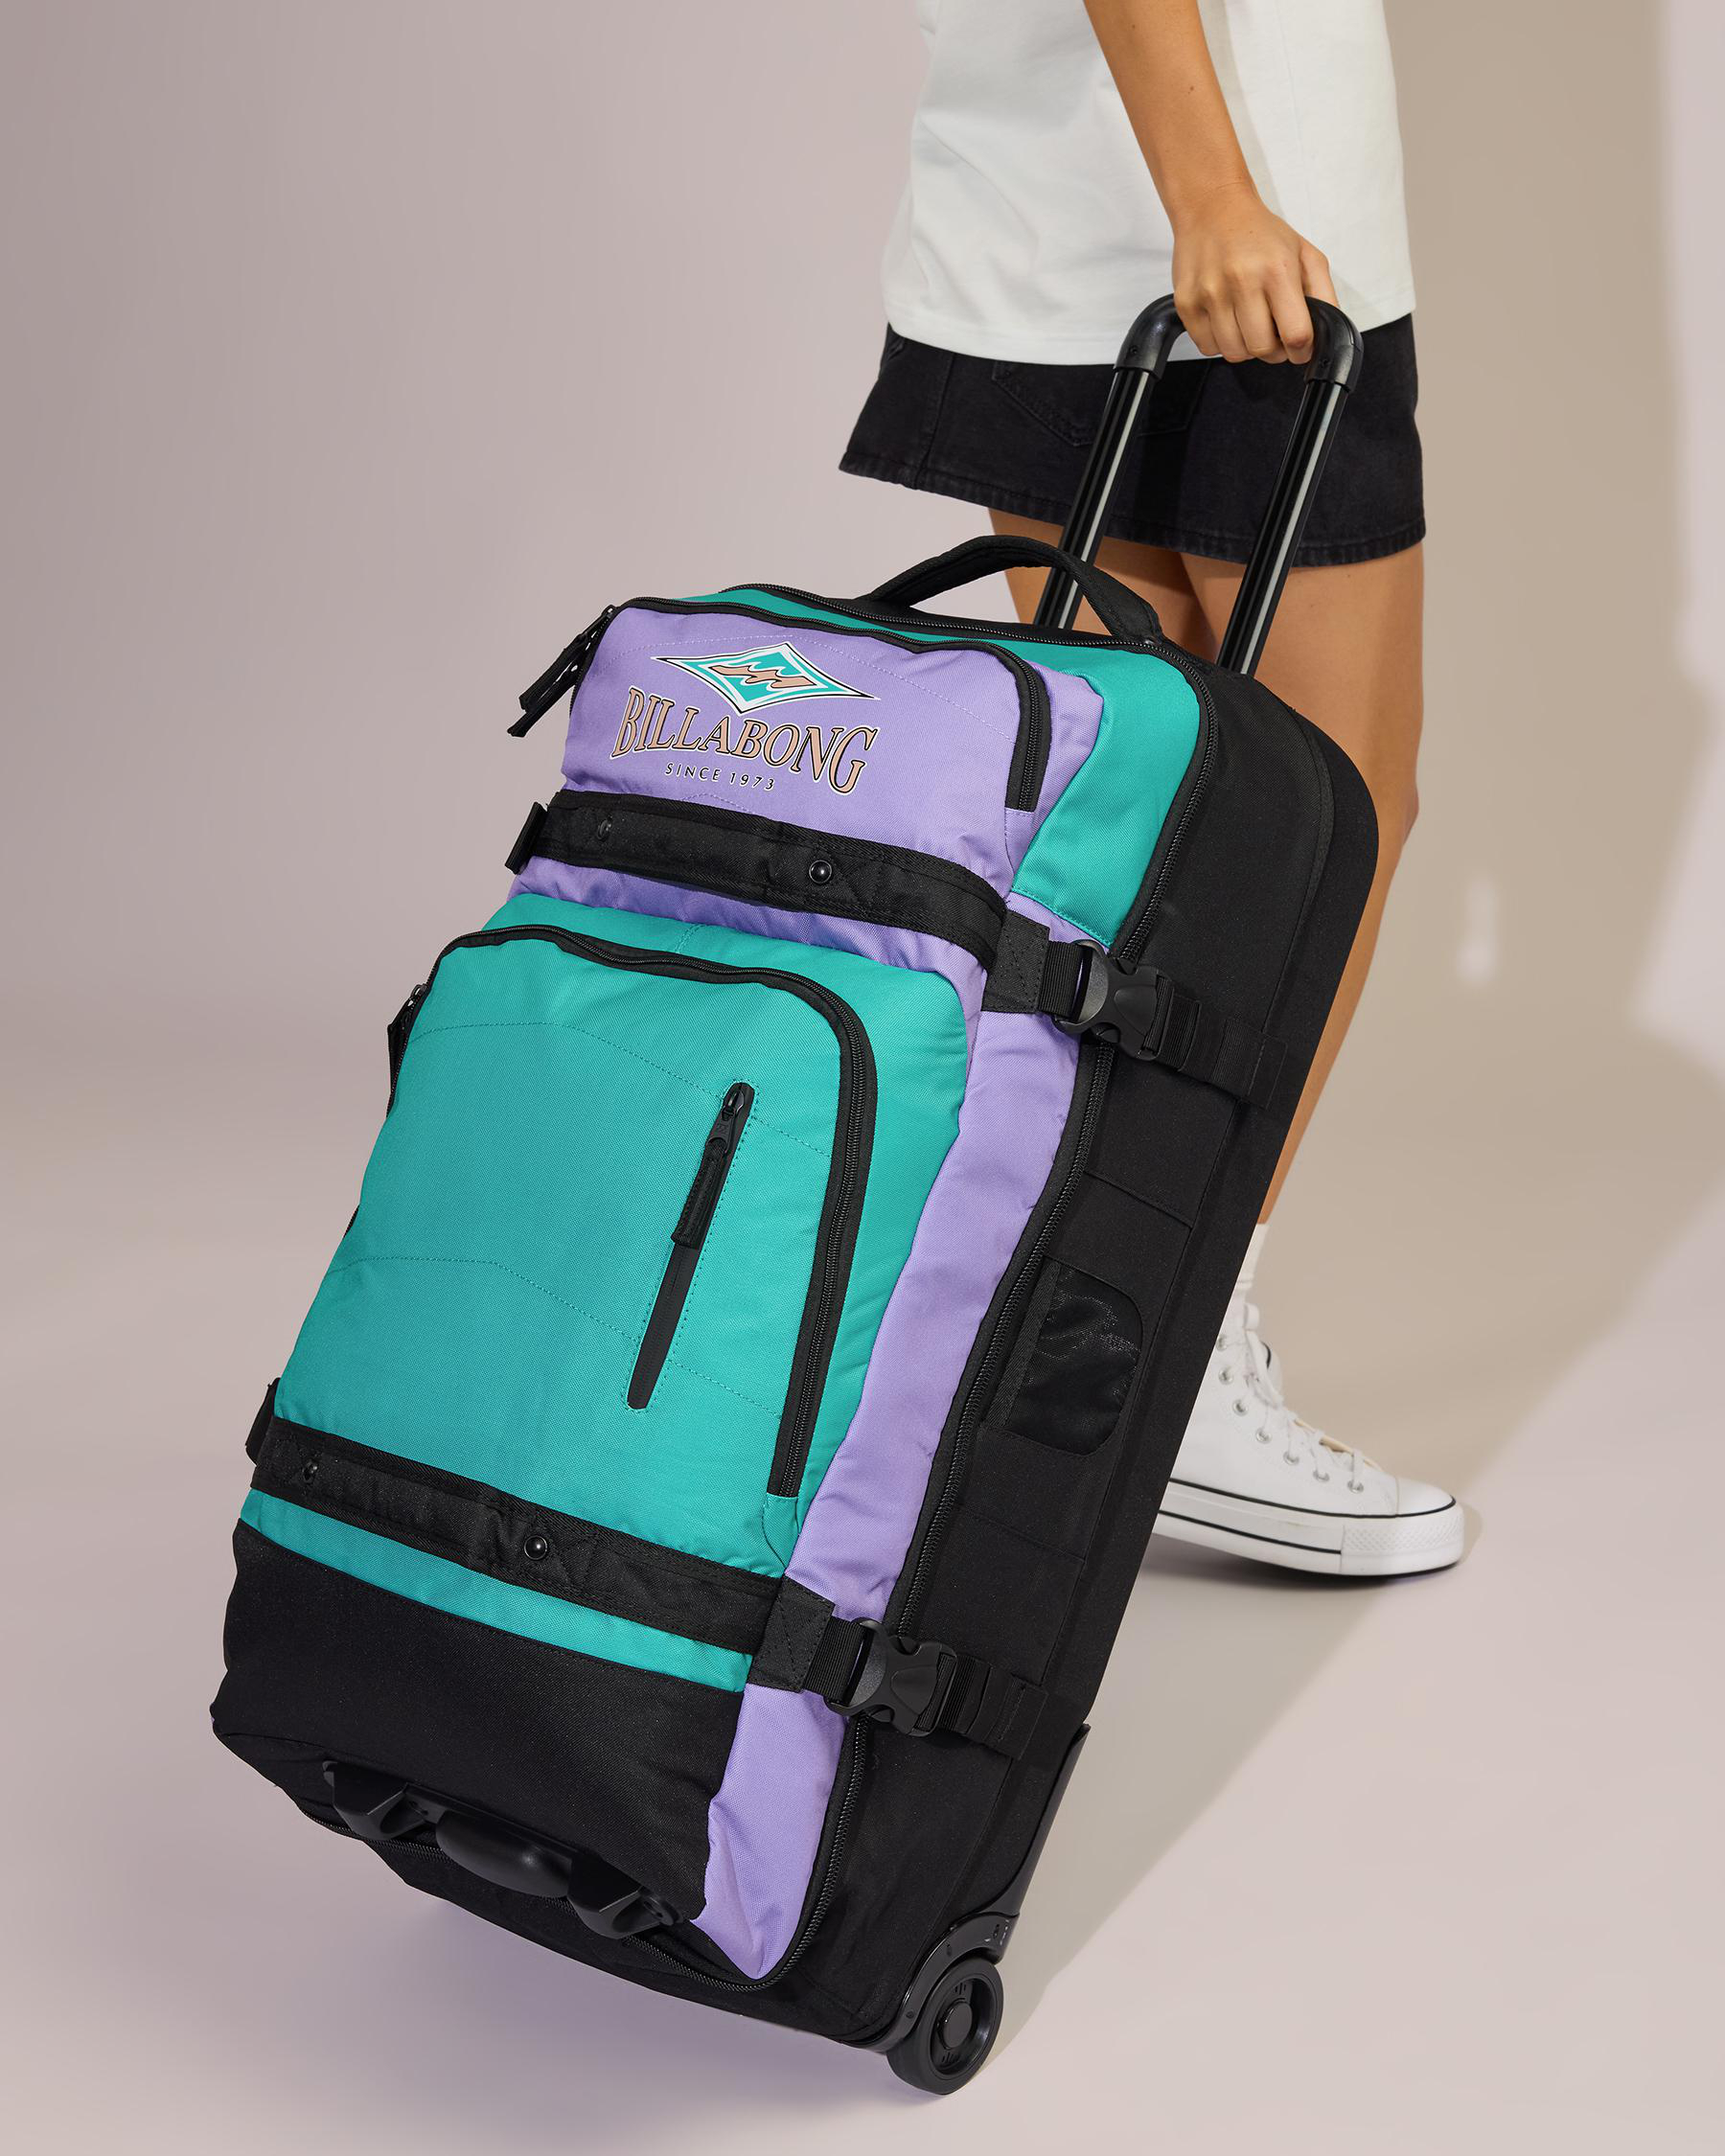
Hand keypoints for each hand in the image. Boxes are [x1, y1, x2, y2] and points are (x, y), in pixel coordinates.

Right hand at [1171, 179, 1336, 362]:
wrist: (1213, 209)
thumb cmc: (1259, 233)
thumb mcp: (1304, 253)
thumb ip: (1323, 293)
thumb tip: (1326, 331)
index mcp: (1277, 270)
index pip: (1296, 334)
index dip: (1301, 350)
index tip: (1299, 347)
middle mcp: (1242, 282)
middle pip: (1263, 349)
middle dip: (1274, 350)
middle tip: (1273, 333)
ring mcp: (1210, 294)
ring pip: (1234, 353)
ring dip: (1246, 347)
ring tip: (1248, 324)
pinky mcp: (1187, 303)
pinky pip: (1207, 347)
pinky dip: (1220, 342)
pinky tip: (1227, 320)